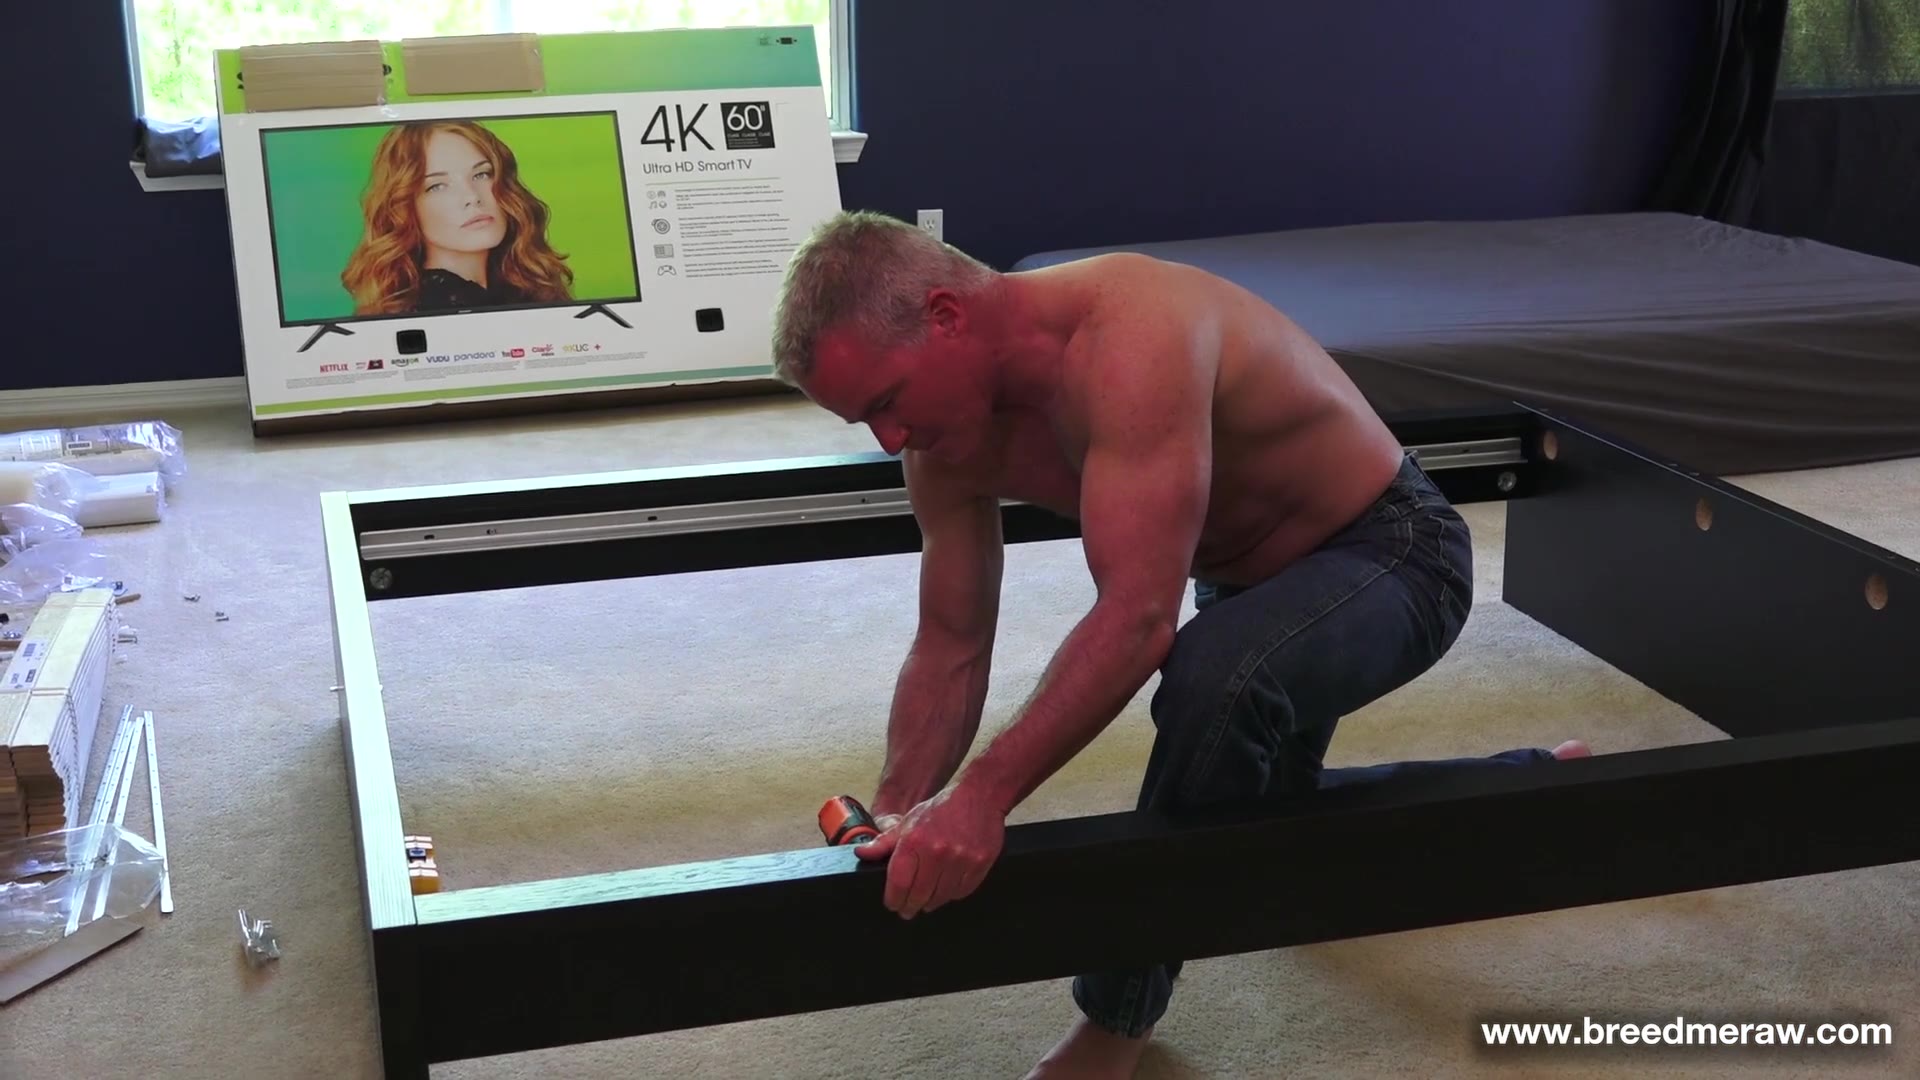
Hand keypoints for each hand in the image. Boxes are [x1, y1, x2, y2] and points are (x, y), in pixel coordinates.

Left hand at [856, 785, 1004, 917]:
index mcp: (915, 841)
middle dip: (910, 907)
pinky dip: (952, 894)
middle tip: (907, 910)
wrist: (979, 796)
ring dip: (931, 902)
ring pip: (941, 897)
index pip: (899, 883)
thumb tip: (861, 853)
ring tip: (927, 900)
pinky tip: (947, 888)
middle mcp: (937, 852)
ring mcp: (961, 860)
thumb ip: (885, 842)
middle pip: (919, 896)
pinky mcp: (980, 864)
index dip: (893, 900)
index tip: (892, 905)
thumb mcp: (909, 822)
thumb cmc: (941, 809)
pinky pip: (961, 892)